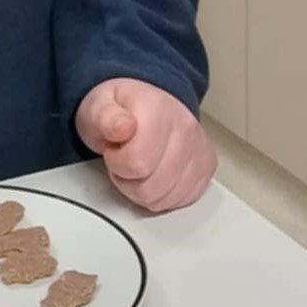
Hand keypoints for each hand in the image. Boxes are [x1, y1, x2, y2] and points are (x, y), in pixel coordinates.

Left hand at [75, 78, 215, 212]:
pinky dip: (161, 195)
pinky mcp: (207, 167)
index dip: (116, 163)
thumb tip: (121, 127)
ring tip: (138, 166)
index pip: (137, 163)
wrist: (145, 105)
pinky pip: (180, 201)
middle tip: (124, 159)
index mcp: (157, 109)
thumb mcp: (98, 105)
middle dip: (127, 179)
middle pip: (150, 187)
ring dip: (143, 189)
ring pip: (164, 198)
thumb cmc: (121, 109)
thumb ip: (104, 116)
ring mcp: (199, 149)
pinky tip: (154, 174)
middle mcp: (185, 127)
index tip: (114, 150)